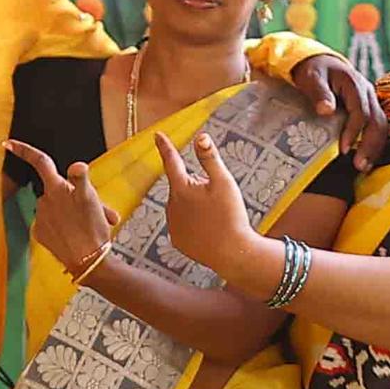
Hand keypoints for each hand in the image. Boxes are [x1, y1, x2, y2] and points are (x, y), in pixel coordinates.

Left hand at [4, 140, 116, 277]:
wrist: (88, 261)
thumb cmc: (92, 229)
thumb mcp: (91, 200)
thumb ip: (81, 179)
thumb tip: (76, 167)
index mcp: (56, 188)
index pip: (40, 162)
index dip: (24, 150)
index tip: (8, 143)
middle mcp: (43, 201)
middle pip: (55, 189)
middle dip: (69, 196)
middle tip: (91, 209)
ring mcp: (40, 219)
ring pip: (54, 208)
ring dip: (68, 212)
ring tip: (86, 225)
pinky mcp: (40, 234)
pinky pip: (50, 223)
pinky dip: (61, 226)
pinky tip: (73, 234)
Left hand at [155, 132, 272, 288]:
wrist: (232, 253)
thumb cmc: (230, 216)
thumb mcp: (223, 182)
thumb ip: (209, 158)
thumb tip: (200, 137)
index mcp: (181, 189)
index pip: (171, 161)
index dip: (165, 146)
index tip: (158, 135)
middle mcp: (171, 206)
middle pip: (182, 186)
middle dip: (196, 186)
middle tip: (216, 200)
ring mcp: (172, 224)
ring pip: (183, 205)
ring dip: (195, 205)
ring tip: (214, 217)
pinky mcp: (177, 240)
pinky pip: (184, 223)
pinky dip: (194, 223)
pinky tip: (208, 230)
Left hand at [286, 49, 388, 161]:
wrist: (322, 63)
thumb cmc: (314, 70)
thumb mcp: (311, 77)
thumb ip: (318, 92)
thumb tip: (326, 110)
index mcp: (354, 84)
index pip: (360, 111)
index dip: (353, 131)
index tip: (343, 149)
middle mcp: (368, 93)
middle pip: (377, 121)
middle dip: (370, 145)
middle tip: (359, 165)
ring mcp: (371, 101)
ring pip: (382, 126)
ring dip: (375, 148)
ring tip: (364, 167)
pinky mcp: (369, 110)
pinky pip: (377, 128)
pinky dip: (374, 145)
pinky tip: (366, 161)